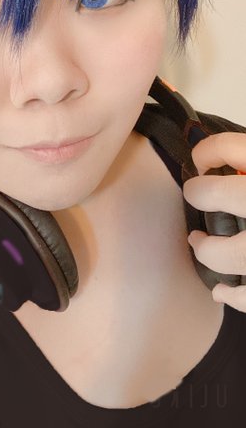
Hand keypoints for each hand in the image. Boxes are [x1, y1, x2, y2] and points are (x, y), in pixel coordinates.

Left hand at [183, 132, 245, 312]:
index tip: (203, 161)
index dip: (207, 151)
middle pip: (211, 193)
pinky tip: (223, 290)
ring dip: (207, 250)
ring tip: (203, 244)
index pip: (228, 147)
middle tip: (200, 197)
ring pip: (223, 252)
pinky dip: (232, 295)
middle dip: (199, 194)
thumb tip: (205, 136)